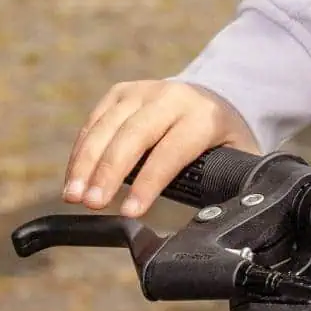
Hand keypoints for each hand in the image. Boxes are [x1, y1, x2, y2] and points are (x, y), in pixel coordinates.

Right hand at [64, 80, 257, 217]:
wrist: (213, 98)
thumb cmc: (223, 141)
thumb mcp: (237, 159)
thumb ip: (229, 184)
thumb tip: (217, 219)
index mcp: (204, 116)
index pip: (172, 150)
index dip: (149, 182)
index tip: (130, 211)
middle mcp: (171, 97)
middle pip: (133, 134)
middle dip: (108, 171)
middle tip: (91, 203)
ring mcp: (143, 90)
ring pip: (108, 125)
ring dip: (85, 163)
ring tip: (73, 195)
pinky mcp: (121, 92)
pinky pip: (95, 122)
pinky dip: (81, 151)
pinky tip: (74, 177)